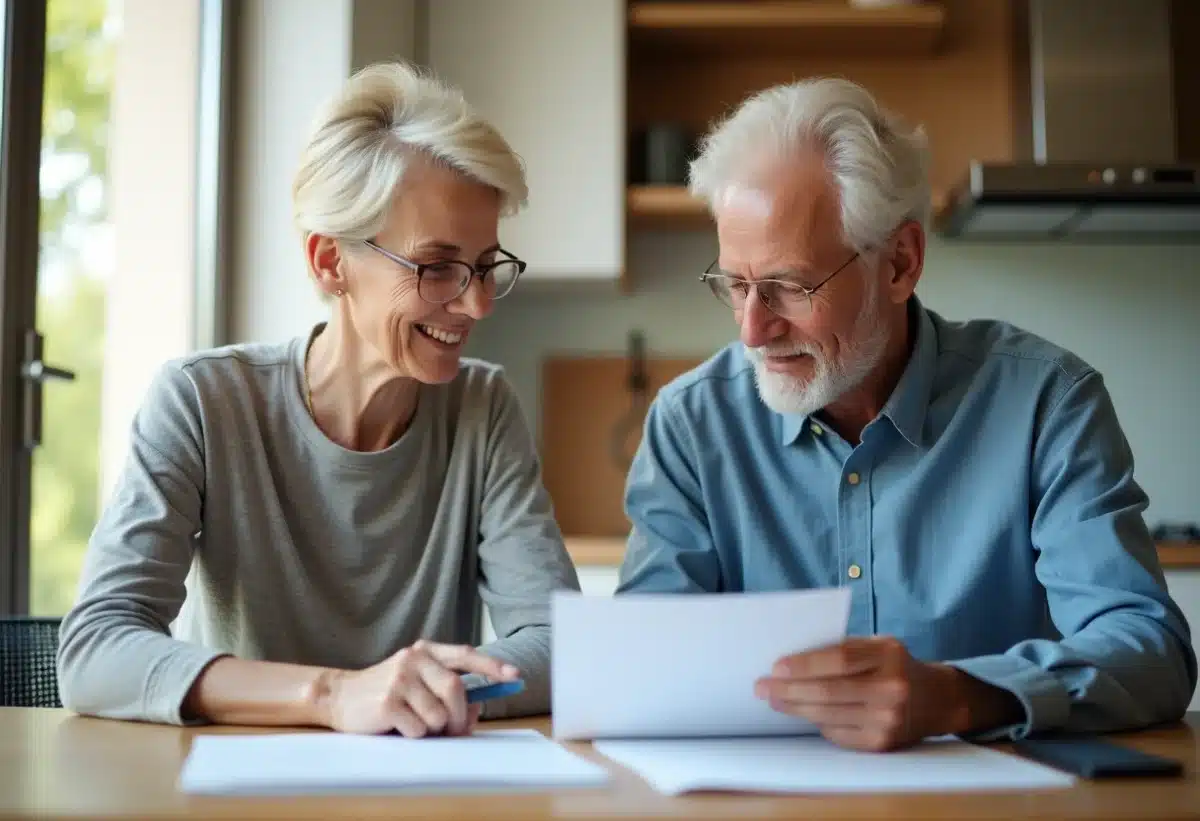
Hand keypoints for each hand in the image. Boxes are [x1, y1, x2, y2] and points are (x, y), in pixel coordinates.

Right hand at [322, 640, 518, 736]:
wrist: (340, 697)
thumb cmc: (387, 693)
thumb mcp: (418, 686)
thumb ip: (448, 693)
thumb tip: (478, 708)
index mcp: (425, 651)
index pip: (465, 655)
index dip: (492, 666)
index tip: (515, 676)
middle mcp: (414, 659)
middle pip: (456, 690)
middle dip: (460, 716)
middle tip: (454, 731)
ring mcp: (399, 678)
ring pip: (439, 714)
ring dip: (434, 729)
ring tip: (416, 724)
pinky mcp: (387, 701)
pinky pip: (419, 728)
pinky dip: (415, 735)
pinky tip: (398, 726)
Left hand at [754, 637, 997, 751]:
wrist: (937, 700)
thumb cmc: (895, 665)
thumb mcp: (878, 645)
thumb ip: (843, 648)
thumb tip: (792, 659)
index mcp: (888, 656)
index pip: (838, 660)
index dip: (804, 665)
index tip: (776, 666)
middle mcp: (891, 689)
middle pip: (828, 692)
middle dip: (788, 690)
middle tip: (762, 687)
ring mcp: (887, 720)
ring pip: (828, 716)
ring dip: (794, 708)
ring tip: (773, 700)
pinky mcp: (881, 744)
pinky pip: (837, 733)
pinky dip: (816, 722)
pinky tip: (803, 713)